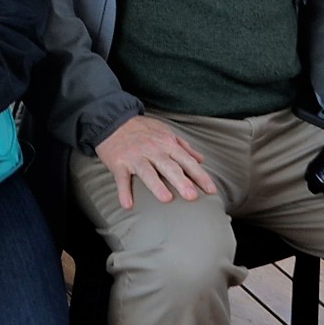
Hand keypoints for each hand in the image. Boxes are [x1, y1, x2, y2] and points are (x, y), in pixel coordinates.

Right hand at [94, 115, 218, 209]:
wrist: (112, 119)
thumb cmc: (142, 129)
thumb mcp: (165, 132)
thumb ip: (184, 146)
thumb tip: (201, 159)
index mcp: (166, 143)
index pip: (187, 161)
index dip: (200, 176)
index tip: (211, 190)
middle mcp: (152, 149)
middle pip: (169, 166)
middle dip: (181, 181)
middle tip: (192, 196)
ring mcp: (134, 156)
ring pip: (147, 172)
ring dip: (156, 185)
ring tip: (166, 199)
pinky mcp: (118, 162)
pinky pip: (121, 178)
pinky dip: (123, 191)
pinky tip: (128, 204)